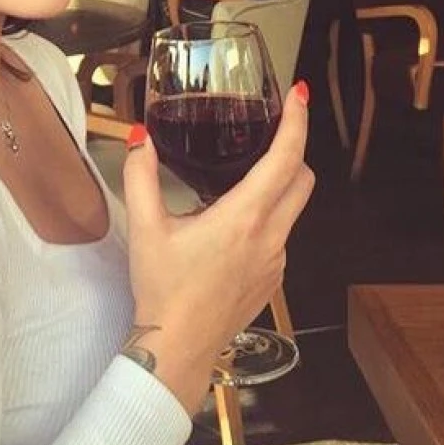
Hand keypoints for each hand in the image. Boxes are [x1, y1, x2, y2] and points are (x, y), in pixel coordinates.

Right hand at [120, 84, 313, 414]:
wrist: (178, 348)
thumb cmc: (163, 290)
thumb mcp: (144, 229)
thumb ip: (141, 176)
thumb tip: (140, 139)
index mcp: (245, 217)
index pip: (286, 158)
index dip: (297, 122)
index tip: (299, 96)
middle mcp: (271, 237)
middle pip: (303, 179)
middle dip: (292, 151)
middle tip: (268, 134)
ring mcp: (277, 261)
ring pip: (293, 209)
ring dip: (277, 187)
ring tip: (235, 184)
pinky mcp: (272, 280)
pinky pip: (280, 236)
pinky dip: (266, 219)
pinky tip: (230, 228)